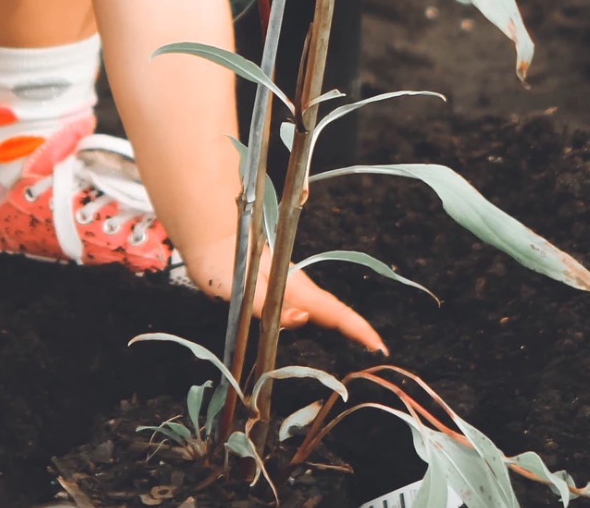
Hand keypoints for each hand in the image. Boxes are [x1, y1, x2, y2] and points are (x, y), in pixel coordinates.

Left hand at [178, 240, 386, 354]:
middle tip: (379, 347)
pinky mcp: (282, 289)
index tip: (376, 342)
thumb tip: (303, 319)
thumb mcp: (243, 289)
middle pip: (333, 309)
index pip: (331, 309)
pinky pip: (310, 307)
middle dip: (356, 327)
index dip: (355, 326)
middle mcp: (296, 287)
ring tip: (365, 340)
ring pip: (323, 308)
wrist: (211, 242)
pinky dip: (328, 318)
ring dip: (345, 324)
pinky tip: (332, 327)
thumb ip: (270, 307)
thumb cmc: (223, 266)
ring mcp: (290, 287)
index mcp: (292, 287)